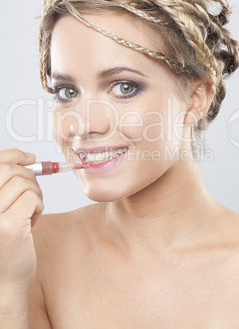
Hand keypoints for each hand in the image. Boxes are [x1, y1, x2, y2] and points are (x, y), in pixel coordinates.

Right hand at [0, 149, 43, 295]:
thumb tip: (28, 159)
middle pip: (13, 171)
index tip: (30, 158)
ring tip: (29, 213)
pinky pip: (33, 198)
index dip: (15, 156)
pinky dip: (39, 207)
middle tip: (33, 196)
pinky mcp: (8, 225)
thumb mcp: (3, 205)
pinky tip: (31, 222)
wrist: (5, 278)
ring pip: (25, 184)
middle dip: (30, 179)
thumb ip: (8, 183)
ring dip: (36, 196)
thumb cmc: (7, 241)